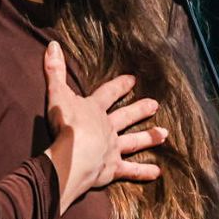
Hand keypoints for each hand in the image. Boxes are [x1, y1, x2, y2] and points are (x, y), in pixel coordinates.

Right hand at [43, 41, 167, 213]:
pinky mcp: (112, 168)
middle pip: (126, 117)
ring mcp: (112, 148)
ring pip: (134, 142)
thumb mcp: (57, 94)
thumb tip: (53, 45)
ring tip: (164, 134)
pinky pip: (131, 171)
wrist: (73, 155)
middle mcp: (107, 128)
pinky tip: (157, 173)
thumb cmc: (65, 124)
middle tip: (155, 104)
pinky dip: (143, 172)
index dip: (120, 86)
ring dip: (148, 137)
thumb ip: (55, 71)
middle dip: (140, 109)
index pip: (108, 93)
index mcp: (95, 110)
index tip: (133, 79)